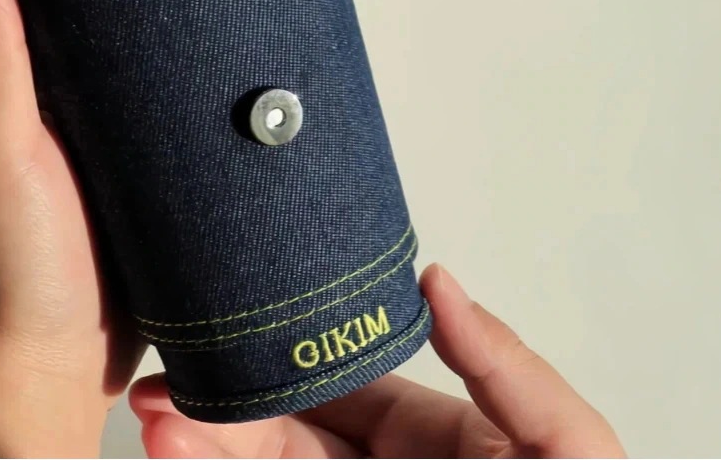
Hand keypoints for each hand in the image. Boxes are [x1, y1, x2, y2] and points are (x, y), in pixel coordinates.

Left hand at [0, 0, 359, 457]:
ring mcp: (156, 122)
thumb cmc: (8, 266)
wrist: (51, 365)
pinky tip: (318, 64)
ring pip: (223, 44)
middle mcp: (112, 80)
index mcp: (61, 60)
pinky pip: (238, 108)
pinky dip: (277, 79)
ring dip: (275, 4)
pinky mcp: (190, 166)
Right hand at [130, 266, 624, 458]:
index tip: (231, 330)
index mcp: (435, 438)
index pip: (347, 381)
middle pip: (290, 428)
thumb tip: (432, 278)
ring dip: (205, 445)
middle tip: (165, 386)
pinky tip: (177, 454)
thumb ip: (502, 366)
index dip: (287, 353)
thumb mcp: (564, 448)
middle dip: (224, 404)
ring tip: (156, 421)